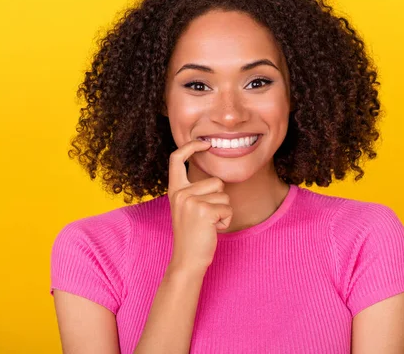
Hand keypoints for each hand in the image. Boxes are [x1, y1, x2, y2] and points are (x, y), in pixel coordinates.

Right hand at [167, 139, 232, 272]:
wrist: (187, 260)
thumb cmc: (192, 235)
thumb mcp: (187, 208)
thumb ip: (194, 191)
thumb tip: (213, 177)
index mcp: (175, 190)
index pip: (176, 158)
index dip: (191, 146)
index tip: (204, 144)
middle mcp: (180, 193)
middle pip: (215, 181)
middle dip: (219, 199)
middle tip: (205, 219)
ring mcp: (191, 201)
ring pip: (224, 194)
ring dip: (223, 210)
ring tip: (208, 224)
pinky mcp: (204, 210)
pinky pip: (228, 208)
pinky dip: (226, 220)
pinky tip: (213, 230)